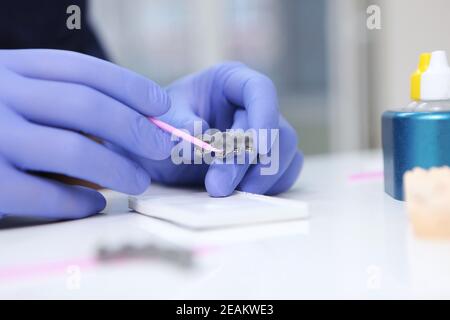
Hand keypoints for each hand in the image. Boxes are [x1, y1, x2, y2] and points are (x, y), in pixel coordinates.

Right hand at [0, 49, 173, 218]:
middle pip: (88, 106)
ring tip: (140, 181)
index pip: (85, 69)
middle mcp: (0, 94)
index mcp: (12, 68)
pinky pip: (45, 193)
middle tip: (163, 147)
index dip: (132, 86)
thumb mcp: (10, 92)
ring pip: (74, 149)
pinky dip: (79, 201)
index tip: (163, 106)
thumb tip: (129, 122)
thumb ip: (55, 99)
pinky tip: (95, 203)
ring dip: (119, 168)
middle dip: (136, 128)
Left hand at [127, 62, 302, 196]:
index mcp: (231, 81)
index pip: (260, 90)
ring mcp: (264, 134)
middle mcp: (252, 105)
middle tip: (217, 186)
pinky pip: (284, 172)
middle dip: (246, 160)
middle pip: (274, 129)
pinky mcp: (267, 160)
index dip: (265, 115)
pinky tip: (243, 194)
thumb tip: (200, 135)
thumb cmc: (160, 127)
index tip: (257, 147)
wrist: (158, 153)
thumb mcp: (161, 121)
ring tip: (230, 193)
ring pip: (286, 151)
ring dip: (262, 176)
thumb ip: (177, 124)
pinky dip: (270, 186)